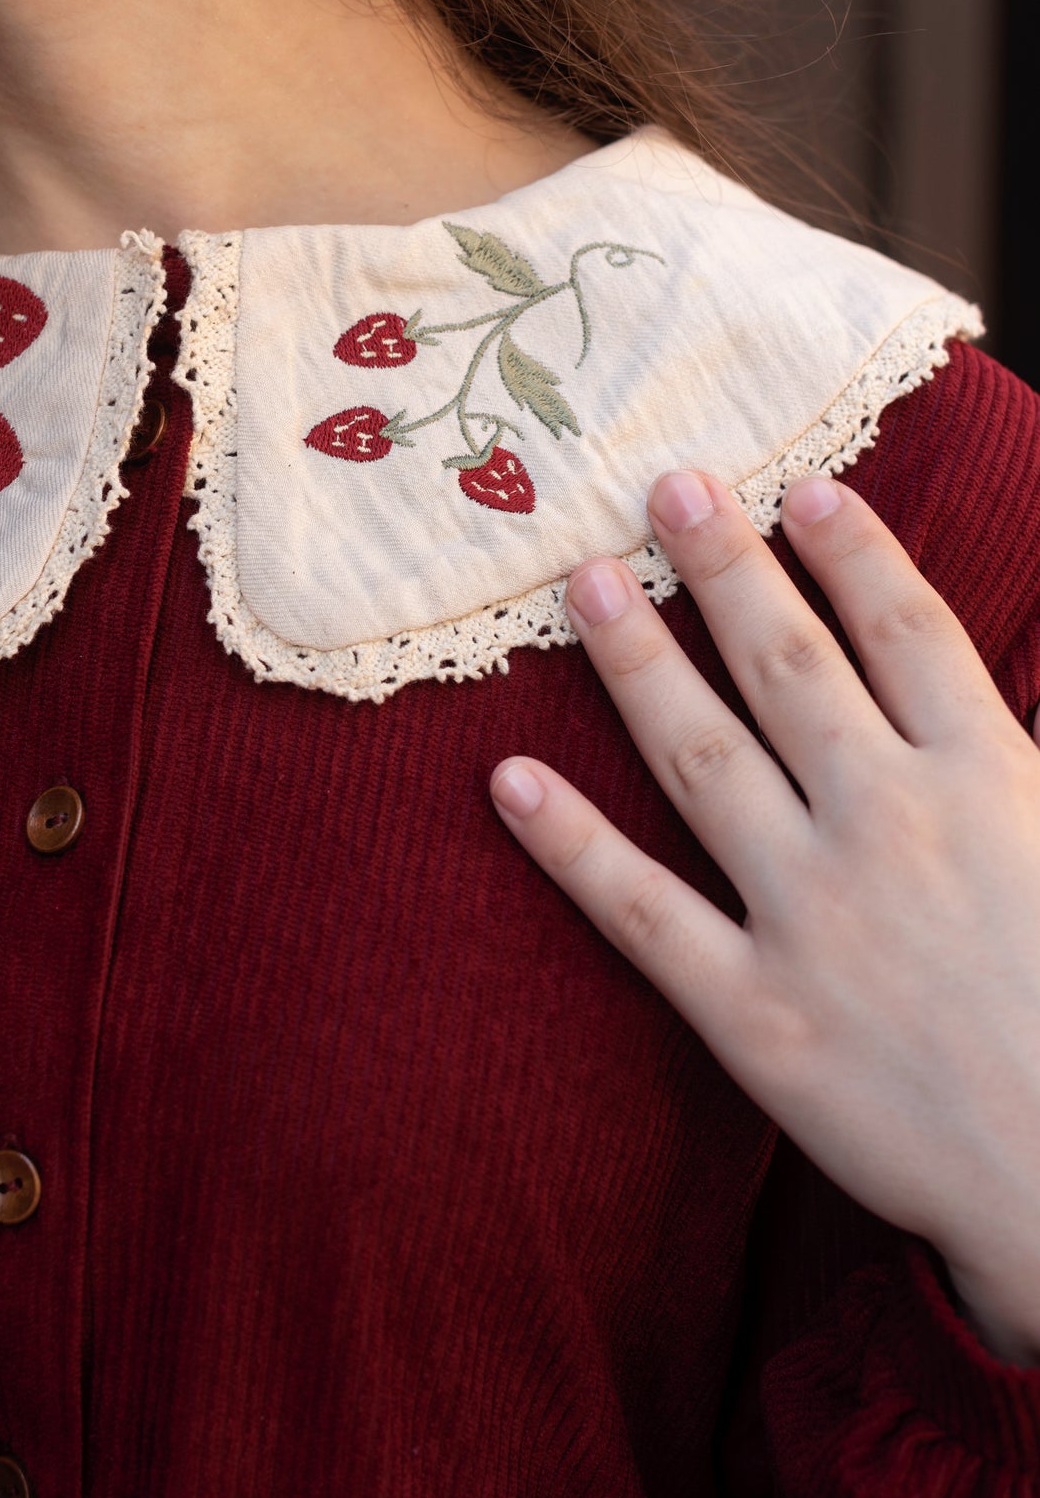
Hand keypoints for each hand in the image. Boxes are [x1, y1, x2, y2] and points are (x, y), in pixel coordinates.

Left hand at [490, 468, 1039, 1365]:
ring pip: (704, 759)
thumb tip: (983, 696)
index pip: (905, 635)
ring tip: (590, 583)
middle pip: (789, 667)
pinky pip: (641, 910)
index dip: (851, 554)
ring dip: (639, 664)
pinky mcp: (751, 1010)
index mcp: (988, 785)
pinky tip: (509, 778)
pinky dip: (570, 845)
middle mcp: (888, 827)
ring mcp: (810, 915)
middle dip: (727, 569)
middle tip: (667, 487)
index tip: (801, 489)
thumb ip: (1026, 760)